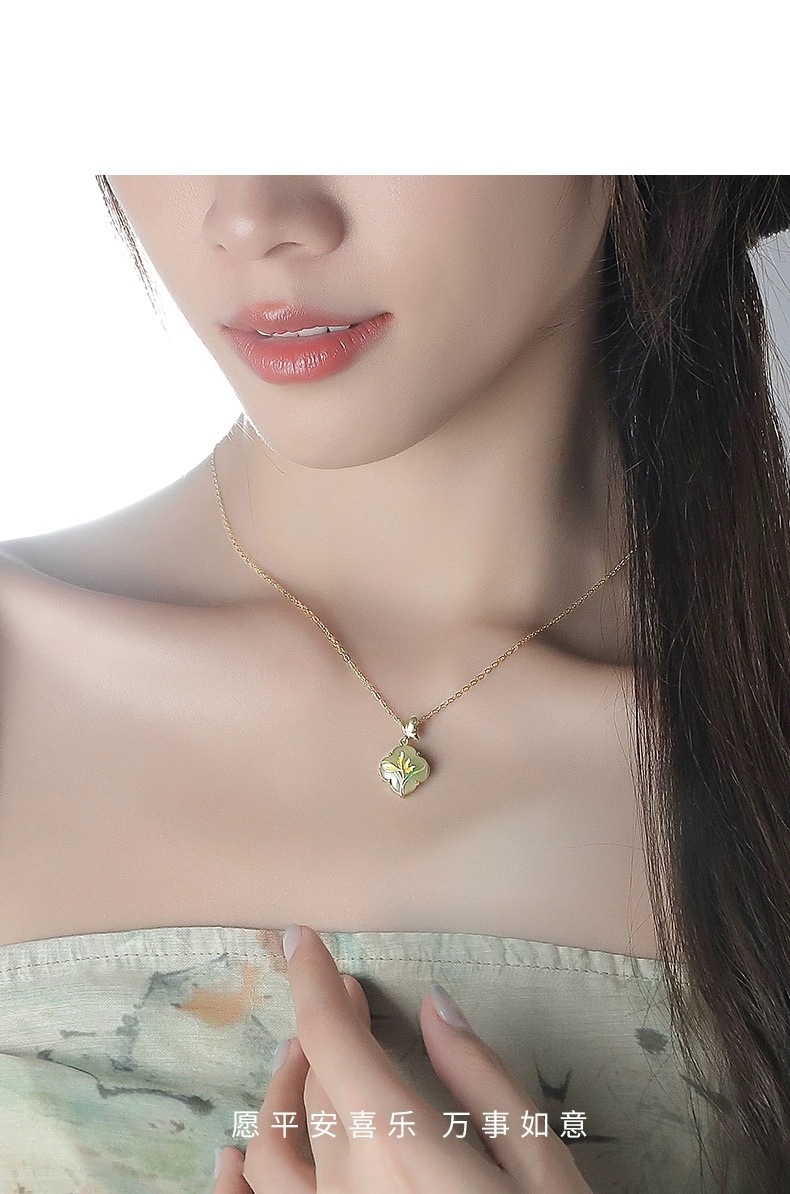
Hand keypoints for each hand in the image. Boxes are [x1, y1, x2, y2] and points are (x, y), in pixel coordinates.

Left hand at [212, 924, 592, 1192]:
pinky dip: (237, 1182)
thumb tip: (436, 1006)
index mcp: (400, 1145)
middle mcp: (345, 1187)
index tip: (299, 936)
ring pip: (269, 1146)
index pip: (332, 1039)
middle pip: (313, 1084)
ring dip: (279, 1089)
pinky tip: (237, 1159)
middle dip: (324, 1029)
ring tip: (300, 1059)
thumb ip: (484, 1082)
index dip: (311, 979)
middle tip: (350, 1000)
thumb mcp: (543, 1167)